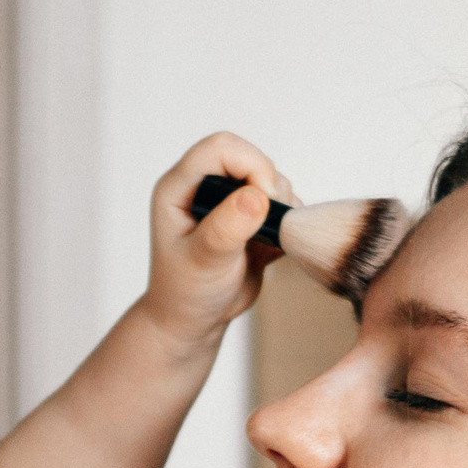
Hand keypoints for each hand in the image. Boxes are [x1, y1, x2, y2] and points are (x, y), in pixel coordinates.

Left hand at [143, 132, 291, 344]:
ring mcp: (227, 199)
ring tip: (267, 241)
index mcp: (179, 187)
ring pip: (269, 177)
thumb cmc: (186, 292)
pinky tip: (274, 247)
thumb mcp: (203, 261)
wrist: (195, 319)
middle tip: (270, 225)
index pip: (220, 148)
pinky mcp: (250, 215)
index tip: (264, 201)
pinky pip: (281, 200)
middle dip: (269, 185)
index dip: (250, 165)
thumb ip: (226, 228)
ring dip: (281, 204)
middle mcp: (202, 186)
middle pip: (249, 157)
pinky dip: (289, 219)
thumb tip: (257, 196)